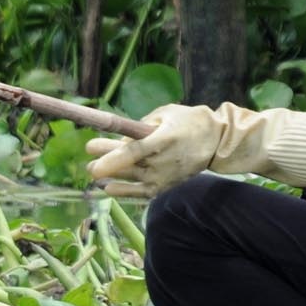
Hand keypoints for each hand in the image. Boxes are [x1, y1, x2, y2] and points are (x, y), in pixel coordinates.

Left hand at [87, 104, 222, 197]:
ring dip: (110, 175)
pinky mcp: (165, 186)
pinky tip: (108, 188)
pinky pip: (141, 192)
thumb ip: (143, 124)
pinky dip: (124, 191)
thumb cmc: (189, 122)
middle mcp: (163, 160)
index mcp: (164, 138)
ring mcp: (164, 176)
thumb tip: (123, 138)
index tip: (89, 150)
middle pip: (128, 164)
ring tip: (93, 170)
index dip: (112, 154)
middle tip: (89, 158)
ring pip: (131, 177)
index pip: (135, 149)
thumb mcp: (166, 113)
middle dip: (105, 161)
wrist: (215, 142)